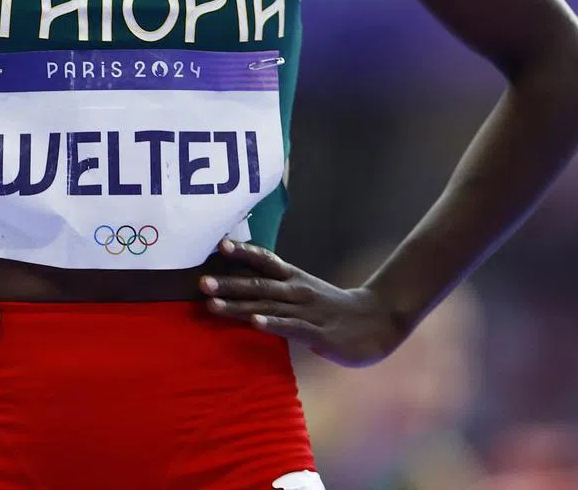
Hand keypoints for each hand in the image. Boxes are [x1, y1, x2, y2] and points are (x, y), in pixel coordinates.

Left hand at [199, 239, 405, 366]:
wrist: (377, 321)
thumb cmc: (332, 308)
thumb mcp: (304, 293)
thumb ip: (277, 292)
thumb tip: (243, 289)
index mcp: (293, 278)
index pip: (264, 260)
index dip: (242, 252)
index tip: (219, 245)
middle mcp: (296, 290)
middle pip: (257, 284)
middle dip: (228, 283)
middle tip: (201, 282)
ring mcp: (306, 310)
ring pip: (267, 306)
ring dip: (239, 305)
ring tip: (213, 304)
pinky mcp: (318, 332)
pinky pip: (290, 327)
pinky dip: (271, 324)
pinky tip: (254, 323)